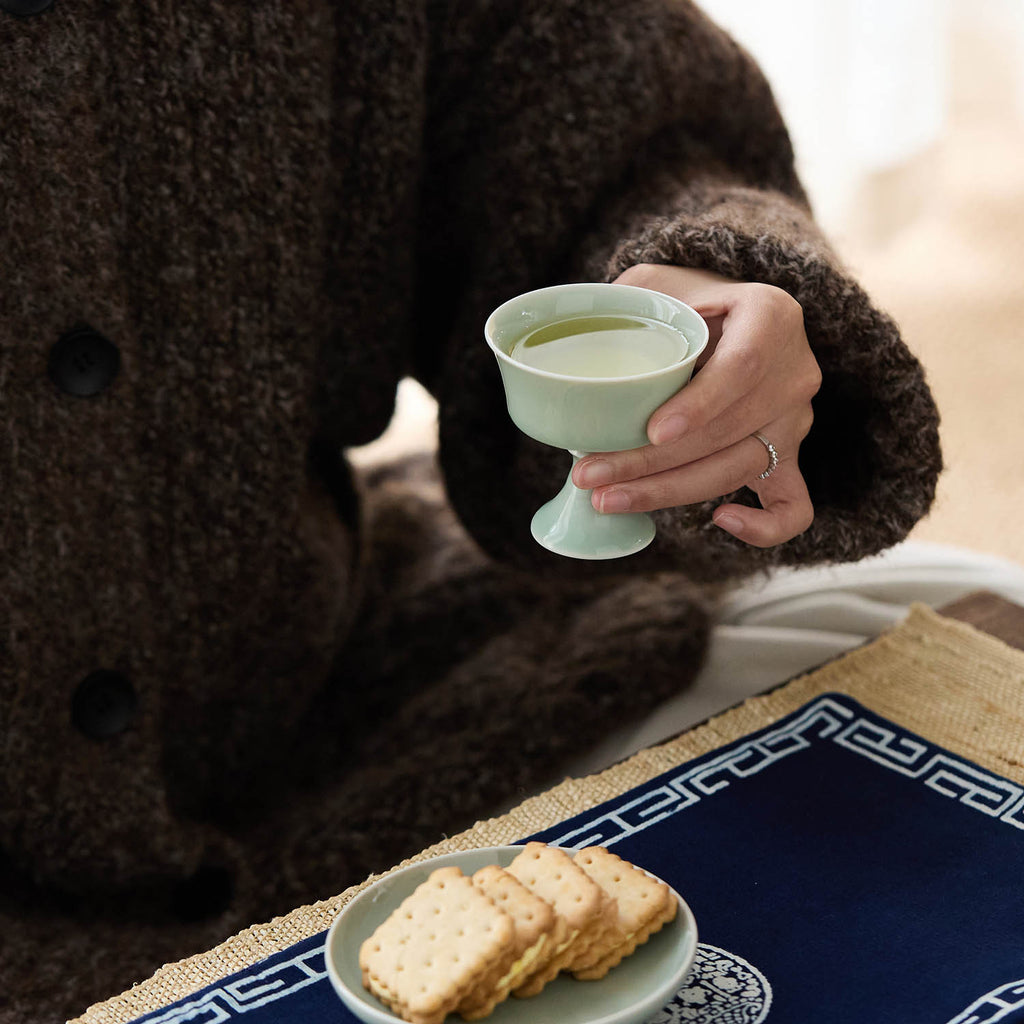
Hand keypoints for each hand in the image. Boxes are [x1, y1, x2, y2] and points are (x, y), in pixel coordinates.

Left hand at [571, 264, 820, 546]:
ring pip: (739, 469)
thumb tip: (570, 352)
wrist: (725, 314)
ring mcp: (794, 420)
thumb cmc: (684, 299)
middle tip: (590, 473)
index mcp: (772, 316)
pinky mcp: (788, 457)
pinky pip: (792, 506)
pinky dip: (764, 528)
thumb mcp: (655, 282)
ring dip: (670, 493)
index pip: (744, 366)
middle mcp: (794, 371)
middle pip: (729, 430)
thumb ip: (625, 304)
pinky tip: (720, 521)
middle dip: (653, 462)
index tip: (654, 431)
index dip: (701, 404)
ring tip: (607, 499)